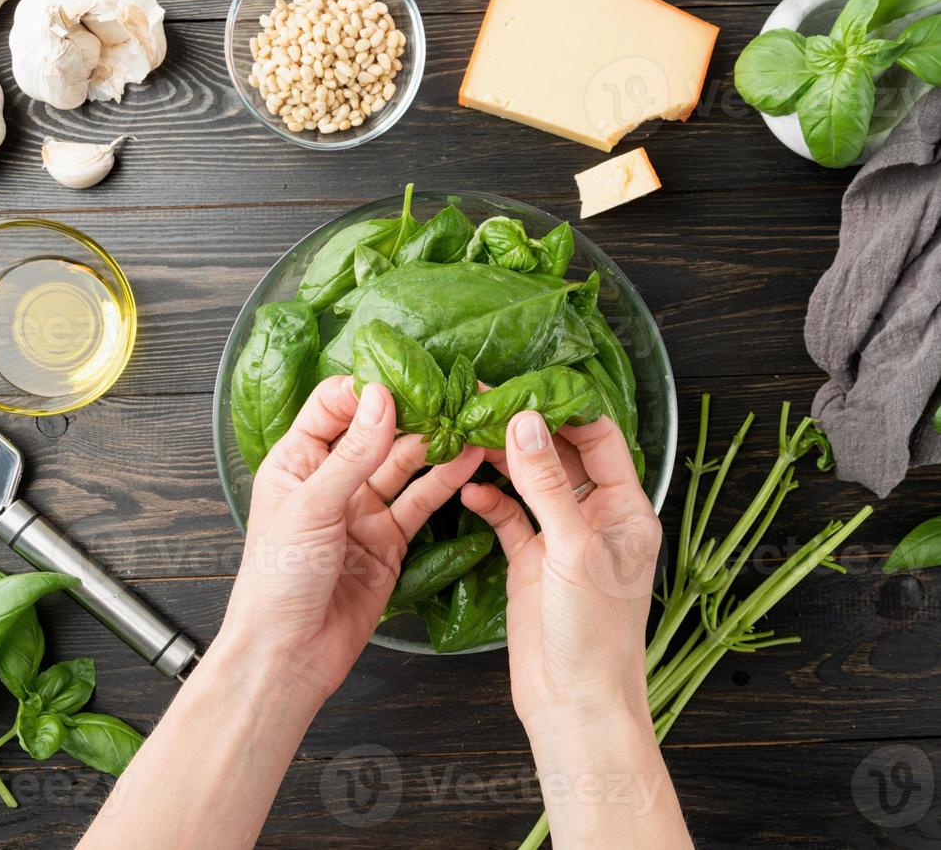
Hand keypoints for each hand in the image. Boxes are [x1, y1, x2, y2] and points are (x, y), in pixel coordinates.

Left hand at [223, 375, 482, 701]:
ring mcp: (363, 508)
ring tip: (470, 422)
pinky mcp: (390, 537)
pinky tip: (469, 460)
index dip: (368, 391)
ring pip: (405, 464)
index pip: (334, 406)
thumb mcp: (312, 507)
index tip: (404, 380)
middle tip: (452, 394)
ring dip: (436, 444)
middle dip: (413, 413)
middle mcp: (332, 479)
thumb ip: (352, 454)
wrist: (290, 655)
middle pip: (377, 431)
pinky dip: (445, 481)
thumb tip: (381, 397)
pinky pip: (420, 501)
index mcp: (297, 461)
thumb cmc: (278, 580)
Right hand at [462, 411, 660, 728]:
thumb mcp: (572, 551)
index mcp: (625, 508)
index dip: (566, 409)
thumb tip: (526, 422)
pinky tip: (468, 490)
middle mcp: (594, 516)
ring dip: (500, 459)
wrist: (573, 706)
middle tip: (482, 399)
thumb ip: (548, 485)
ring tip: (467, 433)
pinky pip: (508, 517)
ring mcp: (559, 537)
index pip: (600, 438)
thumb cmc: (594, 634)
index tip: (527, 386)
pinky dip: (489, 501)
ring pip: (529, 482)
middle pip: (559, 455)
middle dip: (524, 428)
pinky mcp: (529, 559)